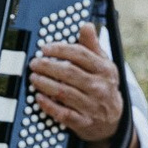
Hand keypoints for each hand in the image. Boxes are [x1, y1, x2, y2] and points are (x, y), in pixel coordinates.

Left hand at [30, 24, 123, 142]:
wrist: (114, 120)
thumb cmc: (104, 86)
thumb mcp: (103, 65)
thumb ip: (92, 46)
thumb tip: (86, 26)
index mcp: (104, 70)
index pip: (80, 55)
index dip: (60, 50)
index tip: (45, 48)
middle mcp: (100, 87)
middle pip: (69, 73)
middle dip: (48, 66)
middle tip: (34, 63)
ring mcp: (92, 106)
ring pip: (64, 92)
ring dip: (45, 84)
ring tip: (33, 77)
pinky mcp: (84, 122)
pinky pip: (63, 113)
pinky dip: (49, 105)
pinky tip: (38, 97)